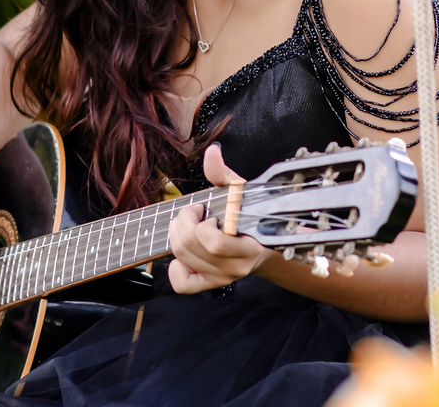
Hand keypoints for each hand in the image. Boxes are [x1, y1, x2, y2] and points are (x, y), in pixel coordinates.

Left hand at [167, 144, 271, 293]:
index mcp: (247, 245)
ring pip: (182, 257)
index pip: (214, 242)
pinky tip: (183, 254)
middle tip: (193, 212)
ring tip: (189, 225)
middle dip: (183, 221)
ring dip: (177, 235)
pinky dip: (175, 267)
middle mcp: (236, 266)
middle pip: (190, 246)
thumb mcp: (239, 192)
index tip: (205, 209)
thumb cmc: (249, 214)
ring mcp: (222, 277)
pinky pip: (183, 284)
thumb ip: (222, 173)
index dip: (201, 222)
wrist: (263, 243)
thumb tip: (212, 153)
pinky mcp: (211, 285)